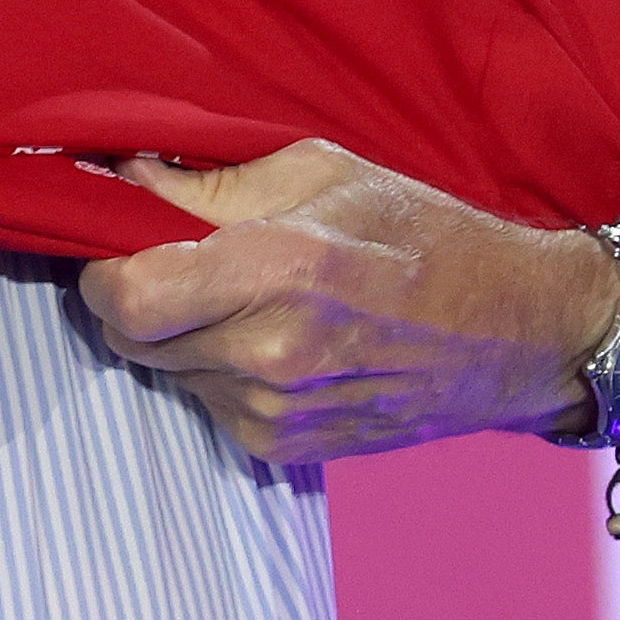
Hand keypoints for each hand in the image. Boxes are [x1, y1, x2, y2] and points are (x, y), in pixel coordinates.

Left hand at [76, 141, 613, 463]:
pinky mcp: (285, 446)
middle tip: (183, 266)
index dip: (103, 270)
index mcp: (279, 269)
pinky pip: (209, 404)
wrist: (516, 330)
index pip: (124, 297)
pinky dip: (222, 373)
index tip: (119, 245)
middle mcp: (272, 351)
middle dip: (138, 300)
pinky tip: (281, 343)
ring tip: (253, 302)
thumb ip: (208, 185)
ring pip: (168, 372)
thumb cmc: (424, 235)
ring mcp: (277, 409)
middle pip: (132, 338)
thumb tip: (121, 178)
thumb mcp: (322, 172)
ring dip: (185, 337)